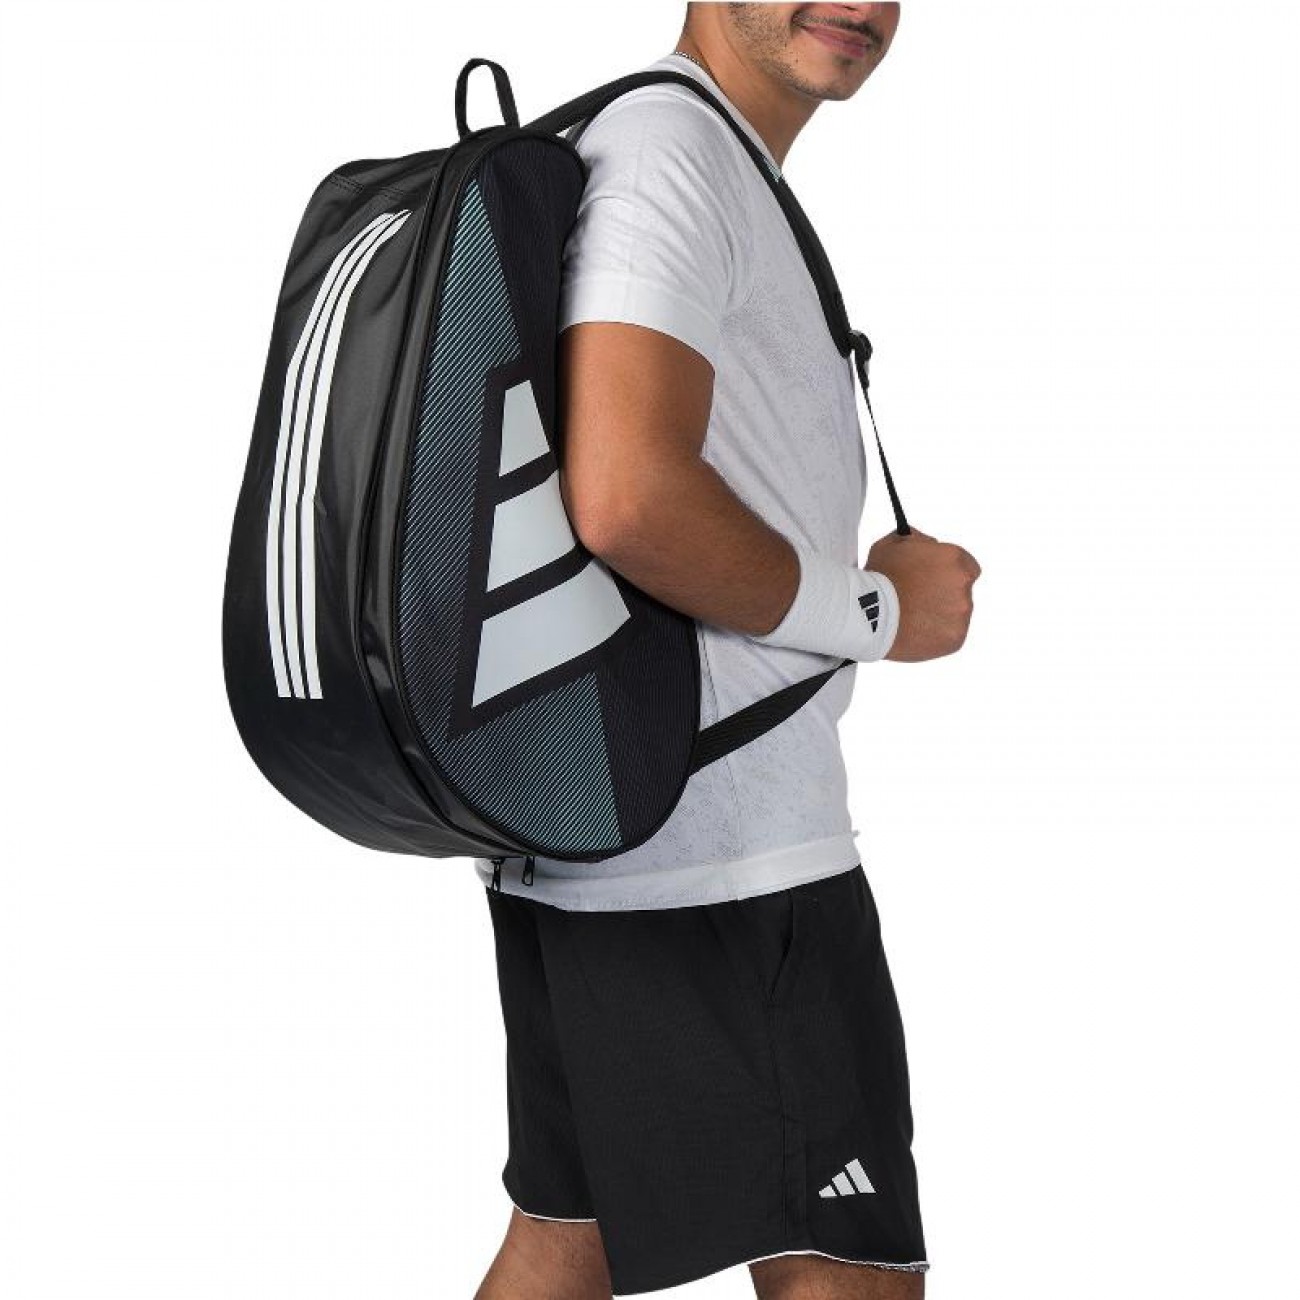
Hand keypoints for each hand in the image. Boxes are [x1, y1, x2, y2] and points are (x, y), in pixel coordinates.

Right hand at [866, 526, 980, 661]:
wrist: (869, 615)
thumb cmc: (878, 579)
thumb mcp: (892, 544)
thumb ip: (915, 539)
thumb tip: (924, 542)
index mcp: (953, 558)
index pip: (966, 564)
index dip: (948, 572)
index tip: (935, 579)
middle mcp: (963, 584)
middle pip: (961, 590)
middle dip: (943, 594)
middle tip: (919, 599)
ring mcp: (961, 613)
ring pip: (955, 614)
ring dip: (939, 614)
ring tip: (912, 617)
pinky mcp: (955, 637)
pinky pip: (949, 635)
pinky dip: (936, 634)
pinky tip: (915, 630)